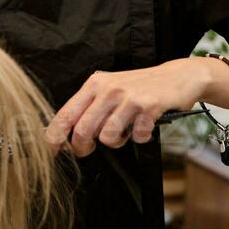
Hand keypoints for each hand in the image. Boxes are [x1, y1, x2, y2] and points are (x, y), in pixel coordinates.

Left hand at [44, 60, 205, 156]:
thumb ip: (89, 109)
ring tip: (125, 131)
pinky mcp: (148, 106)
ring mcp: (128, 97)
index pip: (65, 114)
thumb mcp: (109, 90)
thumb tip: (64, 136)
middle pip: (83, 130)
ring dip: (117, 141)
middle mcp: (108, 89)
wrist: (177, 76)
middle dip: (83, 147)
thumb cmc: (140, 87)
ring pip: (108, 137)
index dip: (54, 137)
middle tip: (89, 149)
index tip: (51, 152)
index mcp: (94, 85)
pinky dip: (140, 137)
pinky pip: (136, 137)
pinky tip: (144, 125)